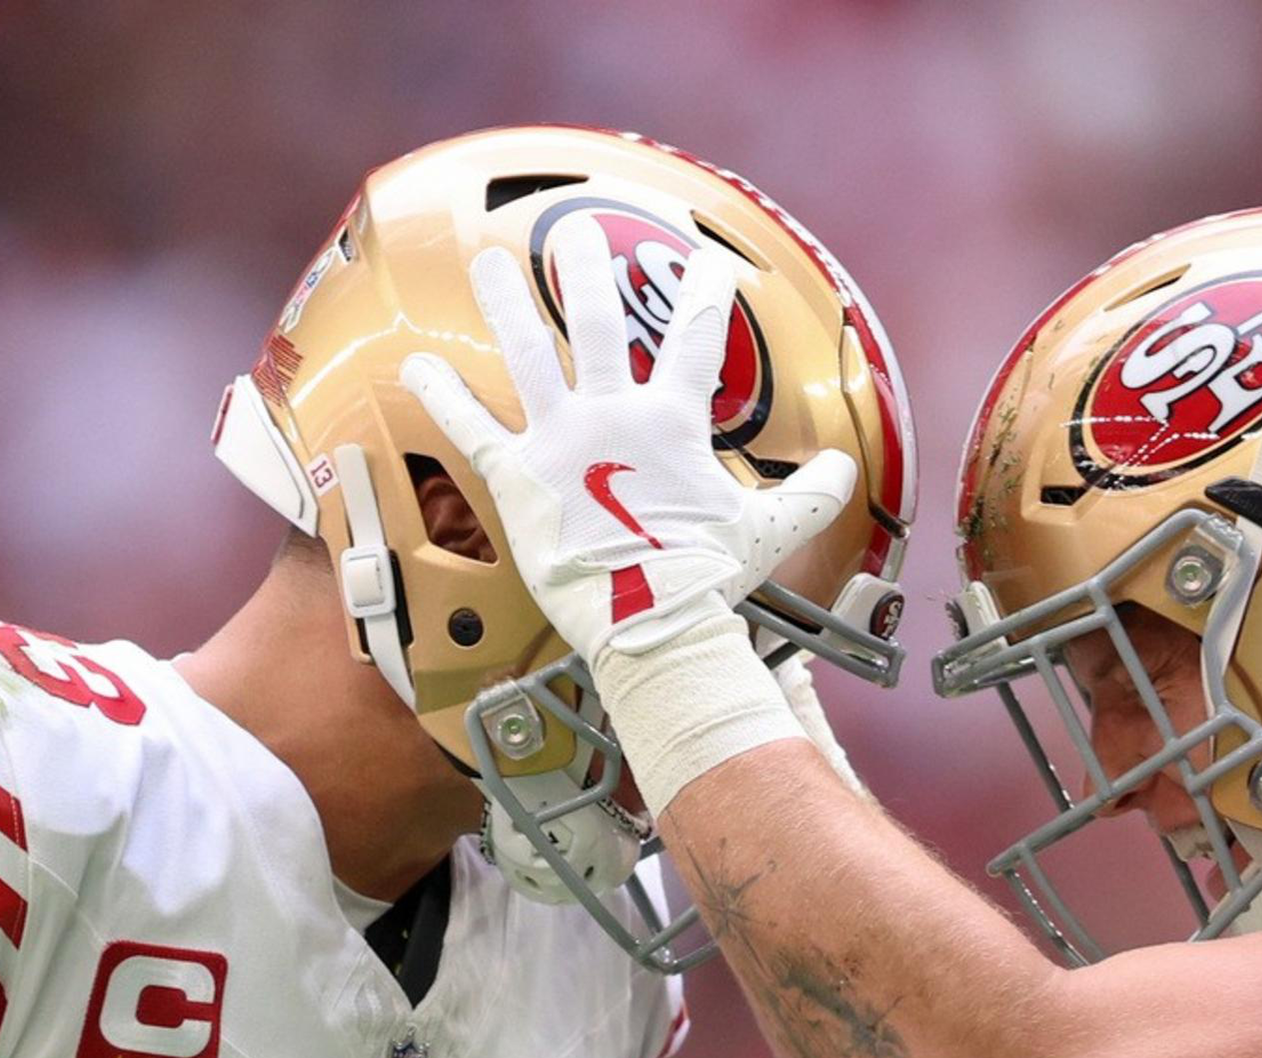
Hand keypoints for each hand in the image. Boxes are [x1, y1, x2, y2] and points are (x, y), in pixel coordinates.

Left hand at [404, 232, 852, 667]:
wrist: (651, 622)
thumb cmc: (707, 579)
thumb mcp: (771, 532)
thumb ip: (810, 494)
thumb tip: (846, 471)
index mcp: (672, 424)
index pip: (697, 343)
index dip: (707, 297)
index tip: (710, 264)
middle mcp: (612, 417)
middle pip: (602, 324)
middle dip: (589, 269)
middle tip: (578, 231)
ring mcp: (561, 442)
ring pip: (528, 355)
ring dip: (507, 303)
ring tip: (488, 262)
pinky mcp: (518, 478)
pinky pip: (472, 428)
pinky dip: (443, 395)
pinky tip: (415, 363)